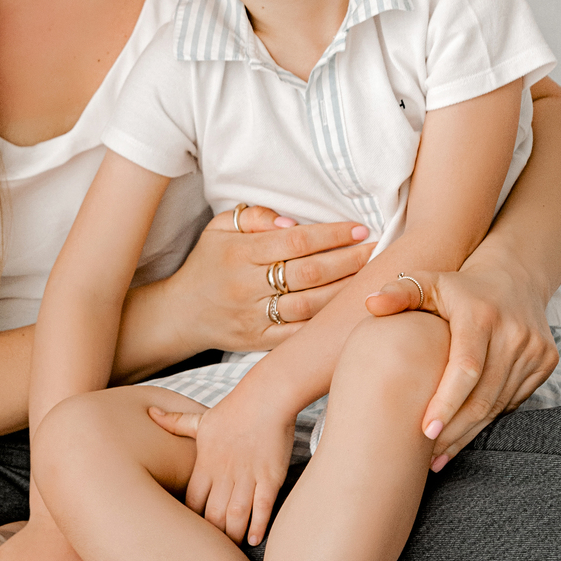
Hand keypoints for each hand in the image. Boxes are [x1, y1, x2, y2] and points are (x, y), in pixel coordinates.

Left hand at [149, 391, 294, 545]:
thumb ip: (175, 423)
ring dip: (233, 535)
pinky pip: (262, 507)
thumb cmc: (232, 410)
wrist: (265, 398)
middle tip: (213, 549)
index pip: (191, 501)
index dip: (189, 520)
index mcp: (204, 464)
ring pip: (236, 515)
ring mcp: (247, 476)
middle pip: (212, 514)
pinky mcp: (270, 477)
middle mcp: (224, 474)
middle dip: (212, 535)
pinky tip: (253, 539)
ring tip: (232, 549)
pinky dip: (258, 525)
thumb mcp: (199, 420)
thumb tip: (150, 412)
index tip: (191, 531)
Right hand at [159, 208, 375, 357]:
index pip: (295, 242)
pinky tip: (348, 311)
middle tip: (379, 250)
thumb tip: (290, 222)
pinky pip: (299, 334)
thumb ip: (253, 217)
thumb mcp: (219, 228)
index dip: (331, 235)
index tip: (360, 229)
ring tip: (372, 278)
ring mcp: (254, 318)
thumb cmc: (208, 263)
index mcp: (238, 254)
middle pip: (309, 273)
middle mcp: (246, 287)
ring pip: (309, 306)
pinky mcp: (259, 342)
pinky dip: (326, 324)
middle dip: (349, 260)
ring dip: (345, 291)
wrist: (180, 314)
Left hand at [365, 264, 558, 467]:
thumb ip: (399, 293)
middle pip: (483, 395)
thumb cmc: (459, 286)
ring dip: (469, 432)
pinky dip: (488, 419)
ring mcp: (533, 349)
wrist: (514, 278)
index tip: (427, 431)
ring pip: (499, 404)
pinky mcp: (546, 362)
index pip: (466, 368)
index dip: (447, 402)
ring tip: (439, 453)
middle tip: (426, 455)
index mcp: (480, 315)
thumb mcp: (428, 281)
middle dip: (454, 429)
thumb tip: (371, 304)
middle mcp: (513, 333)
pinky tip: (465, 432)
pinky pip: (513, 401)